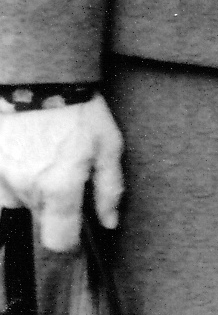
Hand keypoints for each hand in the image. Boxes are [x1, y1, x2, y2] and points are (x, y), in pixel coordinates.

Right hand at [0, 97, 123, 253]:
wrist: (37, 73)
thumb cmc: (78, 108)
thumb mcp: (108, 145)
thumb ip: (109, 189)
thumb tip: (109, 223)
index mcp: (59, 188)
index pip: (58, 242)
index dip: (69, 239)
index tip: (76, 226)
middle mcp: (26, 187)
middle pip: (39, 220)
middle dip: (53, 206)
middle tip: (64, 173)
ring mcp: (1, 175)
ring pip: (17, 201)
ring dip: (30, 188)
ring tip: (43, 156)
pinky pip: (1, 182)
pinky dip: (13, 172)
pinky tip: (25, 150)